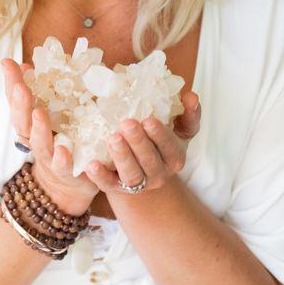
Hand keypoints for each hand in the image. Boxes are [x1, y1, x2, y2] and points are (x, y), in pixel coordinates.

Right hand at [1, 58, 97, 215]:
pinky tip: (63, 150)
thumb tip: (29, 64)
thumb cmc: (58, 143)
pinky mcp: (68, 172)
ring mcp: (50, 157)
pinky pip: (64, 167)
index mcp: (31, 123)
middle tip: (21, 87)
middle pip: (23, 122)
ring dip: (39, 130)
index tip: (8, 63)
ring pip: (40, 145)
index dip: (12, 83)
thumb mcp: (51, 114)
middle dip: (21, 104)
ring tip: (39, 114)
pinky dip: (62, 159)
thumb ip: (42, 92)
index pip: (17, 100)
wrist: (68, 186)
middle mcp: (36, 140)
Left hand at [84, 90, 200, 197]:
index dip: (159, 135)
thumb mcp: (180, 127)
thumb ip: (188, 113)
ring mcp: (138, 183)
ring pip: (131, 174)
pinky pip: (108, 185)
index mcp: (174, 157)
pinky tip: (91, 164)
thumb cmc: (162, 140)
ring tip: (112, 138)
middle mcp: (159, 174)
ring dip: (122, 157)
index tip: (148, 120)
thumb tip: (192, 96)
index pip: (169, 147)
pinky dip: (99, 176)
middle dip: (138, 142)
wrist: (144, 166)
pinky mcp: (117, 188)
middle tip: (127, 123)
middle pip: (149, 160)